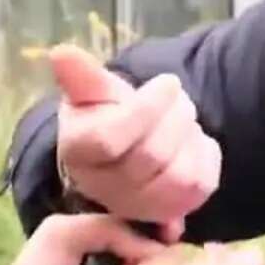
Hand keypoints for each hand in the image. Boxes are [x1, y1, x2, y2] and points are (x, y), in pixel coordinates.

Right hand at [50, 45, 220, 238]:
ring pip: (180, 174)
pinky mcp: (171, 211)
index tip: (168, 81)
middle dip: (175, 115)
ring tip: (181, 116)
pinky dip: (204, 154)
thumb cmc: (105, 114)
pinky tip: (189, 141)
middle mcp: (103, 189)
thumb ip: (82, 76)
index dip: (146, 109)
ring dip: (190, 134)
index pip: (110, 139)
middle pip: (152, 155)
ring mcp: (138, 207)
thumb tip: (60, 53)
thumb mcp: (92, 91)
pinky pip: (201, 184)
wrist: (123, 149)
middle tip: (176, 95)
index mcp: (78, 153)